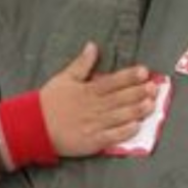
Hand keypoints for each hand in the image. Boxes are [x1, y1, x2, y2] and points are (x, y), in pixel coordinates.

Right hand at [40, 42, 157, 157]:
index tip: (143, 72)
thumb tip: (93, 46)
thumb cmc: (49, 102)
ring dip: (136, 110)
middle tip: (153, 87)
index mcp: (87, 90)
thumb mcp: (64, 78)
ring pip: (119, 116)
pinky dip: (123, 132)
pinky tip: (136, 127)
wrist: (33, 126)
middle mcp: (93, 106)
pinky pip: (111, 136)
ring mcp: (93, 124)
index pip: (112, 81)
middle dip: (138, 92)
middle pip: (119, 98)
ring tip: (150, 104)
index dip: (129, 76)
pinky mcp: (91, 141)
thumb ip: (81, 64)